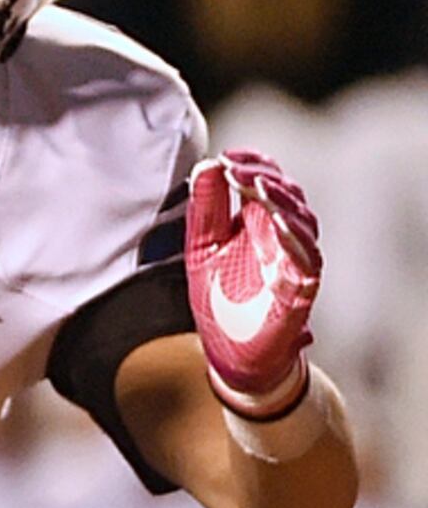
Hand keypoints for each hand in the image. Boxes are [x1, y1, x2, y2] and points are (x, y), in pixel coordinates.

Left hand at [187, 149, 323, 415]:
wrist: (228, 352)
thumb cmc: (219, 296)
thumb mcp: (201, 247)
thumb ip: (205, 209)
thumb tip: (206, 165)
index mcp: (259, 222)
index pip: (266, 181)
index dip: (253, 164)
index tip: (228, 155)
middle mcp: (283, 237)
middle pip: (286, 196)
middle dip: (262, 178)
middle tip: (237, 167)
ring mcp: (296, 261)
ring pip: (301, 222)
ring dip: (281, 202)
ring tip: (258, 186)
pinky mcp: (302, 288)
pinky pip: (306, 259)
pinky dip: (294, 239)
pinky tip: (278, 223)